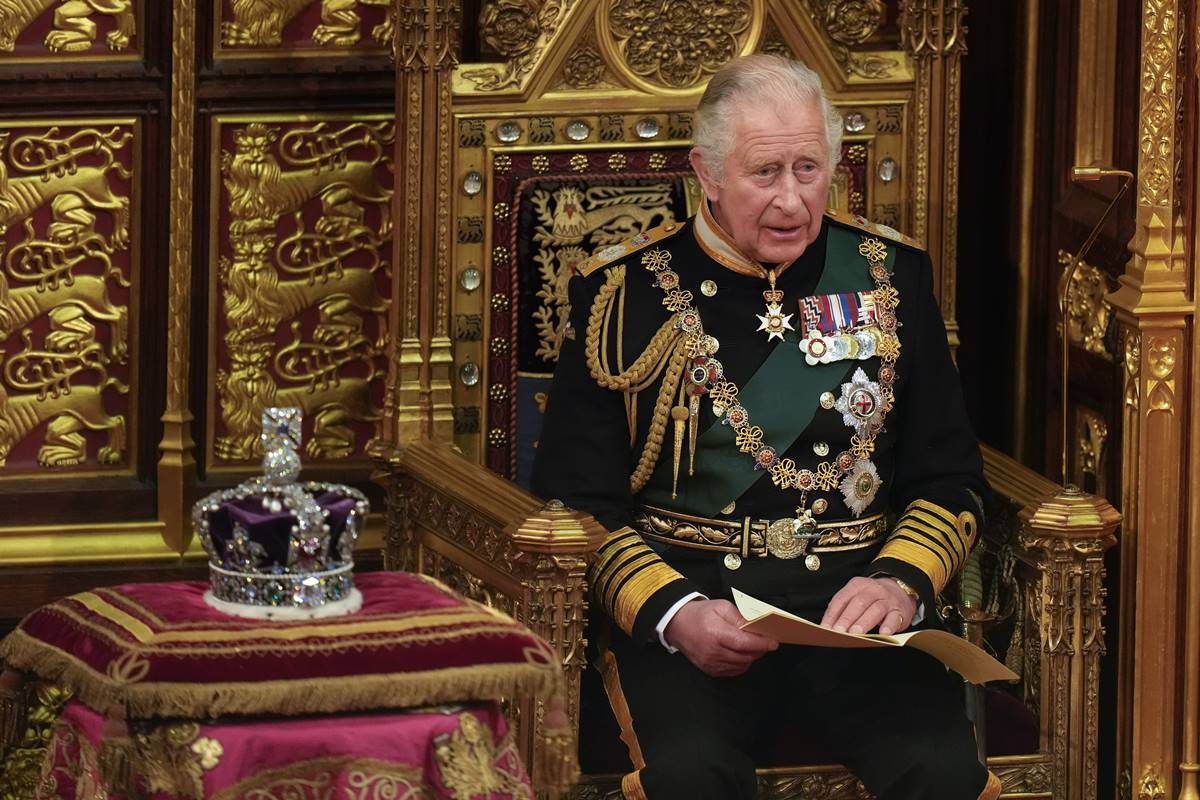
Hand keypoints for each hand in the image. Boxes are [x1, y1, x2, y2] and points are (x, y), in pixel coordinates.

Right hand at [663, 599, 778, 677]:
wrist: (677, 625)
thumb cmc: (700, 614)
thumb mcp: (721, 607)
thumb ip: (740, 617)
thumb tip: (757, 626)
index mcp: (716, 633)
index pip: (744, 643)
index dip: (761, 644)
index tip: (773, 642)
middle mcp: (713, 651)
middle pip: (745, 656)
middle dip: (759, 650)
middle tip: (765, 642)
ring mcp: (711, 663)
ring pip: (741, 665)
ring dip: (751, 657)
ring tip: (752, 646)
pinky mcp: (710, 670)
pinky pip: (732, 671)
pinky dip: (741, 664)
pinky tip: (741, 655)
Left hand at [820, 576, 918, 635]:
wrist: (900, 590)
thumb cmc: (872, 598)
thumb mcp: (856, 596)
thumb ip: (843, 608)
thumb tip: (827, 627)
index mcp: (857, 585)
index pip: (841, 599)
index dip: (832, 615)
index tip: (825, 629)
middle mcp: (872, 590)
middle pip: (858, 603)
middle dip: (847, 618)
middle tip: (839, 632)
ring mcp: (887, 600)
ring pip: (875, 609)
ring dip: (864, 622)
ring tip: (856, 634)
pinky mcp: (900, 611)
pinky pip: (894, 618)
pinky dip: (888, 626)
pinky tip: (883, 634)